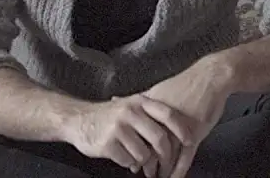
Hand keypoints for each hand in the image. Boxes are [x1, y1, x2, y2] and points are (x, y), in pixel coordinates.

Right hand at [66, 94, 197, 175]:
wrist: (79, 120)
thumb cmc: (110, 115)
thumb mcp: (130, 106)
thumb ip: (150, 114)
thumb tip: (176, 129)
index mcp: (139, 102)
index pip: (167, 114)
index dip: (181, 129)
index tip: (190, 140)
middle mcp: (130, 112)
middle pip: (159, 139)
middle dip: (165, 157)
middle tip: (165, 168)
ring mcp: (119, 127)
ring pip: (144, 154)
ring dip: (143, 162)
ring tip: (137, 159)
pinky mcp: (109, 143)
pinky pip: (129, 161)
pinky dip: (129, 163)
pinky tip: (124, 157)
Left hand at [143, 57, 231, 177]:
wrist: (210, 78)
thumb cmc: (187, 84)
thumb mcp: (160, 89)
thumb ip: (140, 101)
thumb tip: (119, 100)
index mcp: (152, 107)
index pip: (138, 132)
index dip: (134, 147)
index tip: (131, 157)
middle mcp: (162, 118)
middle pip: (149, 145)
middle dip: (145, 162)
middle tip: (143, 171)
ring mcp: (178, 127)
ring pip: (166, 155)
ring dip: (161, 169)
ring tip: (157, 176)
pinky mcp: (193, 133)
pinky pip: (184, 157)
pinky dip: (178, 170)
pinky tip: (174, 177)